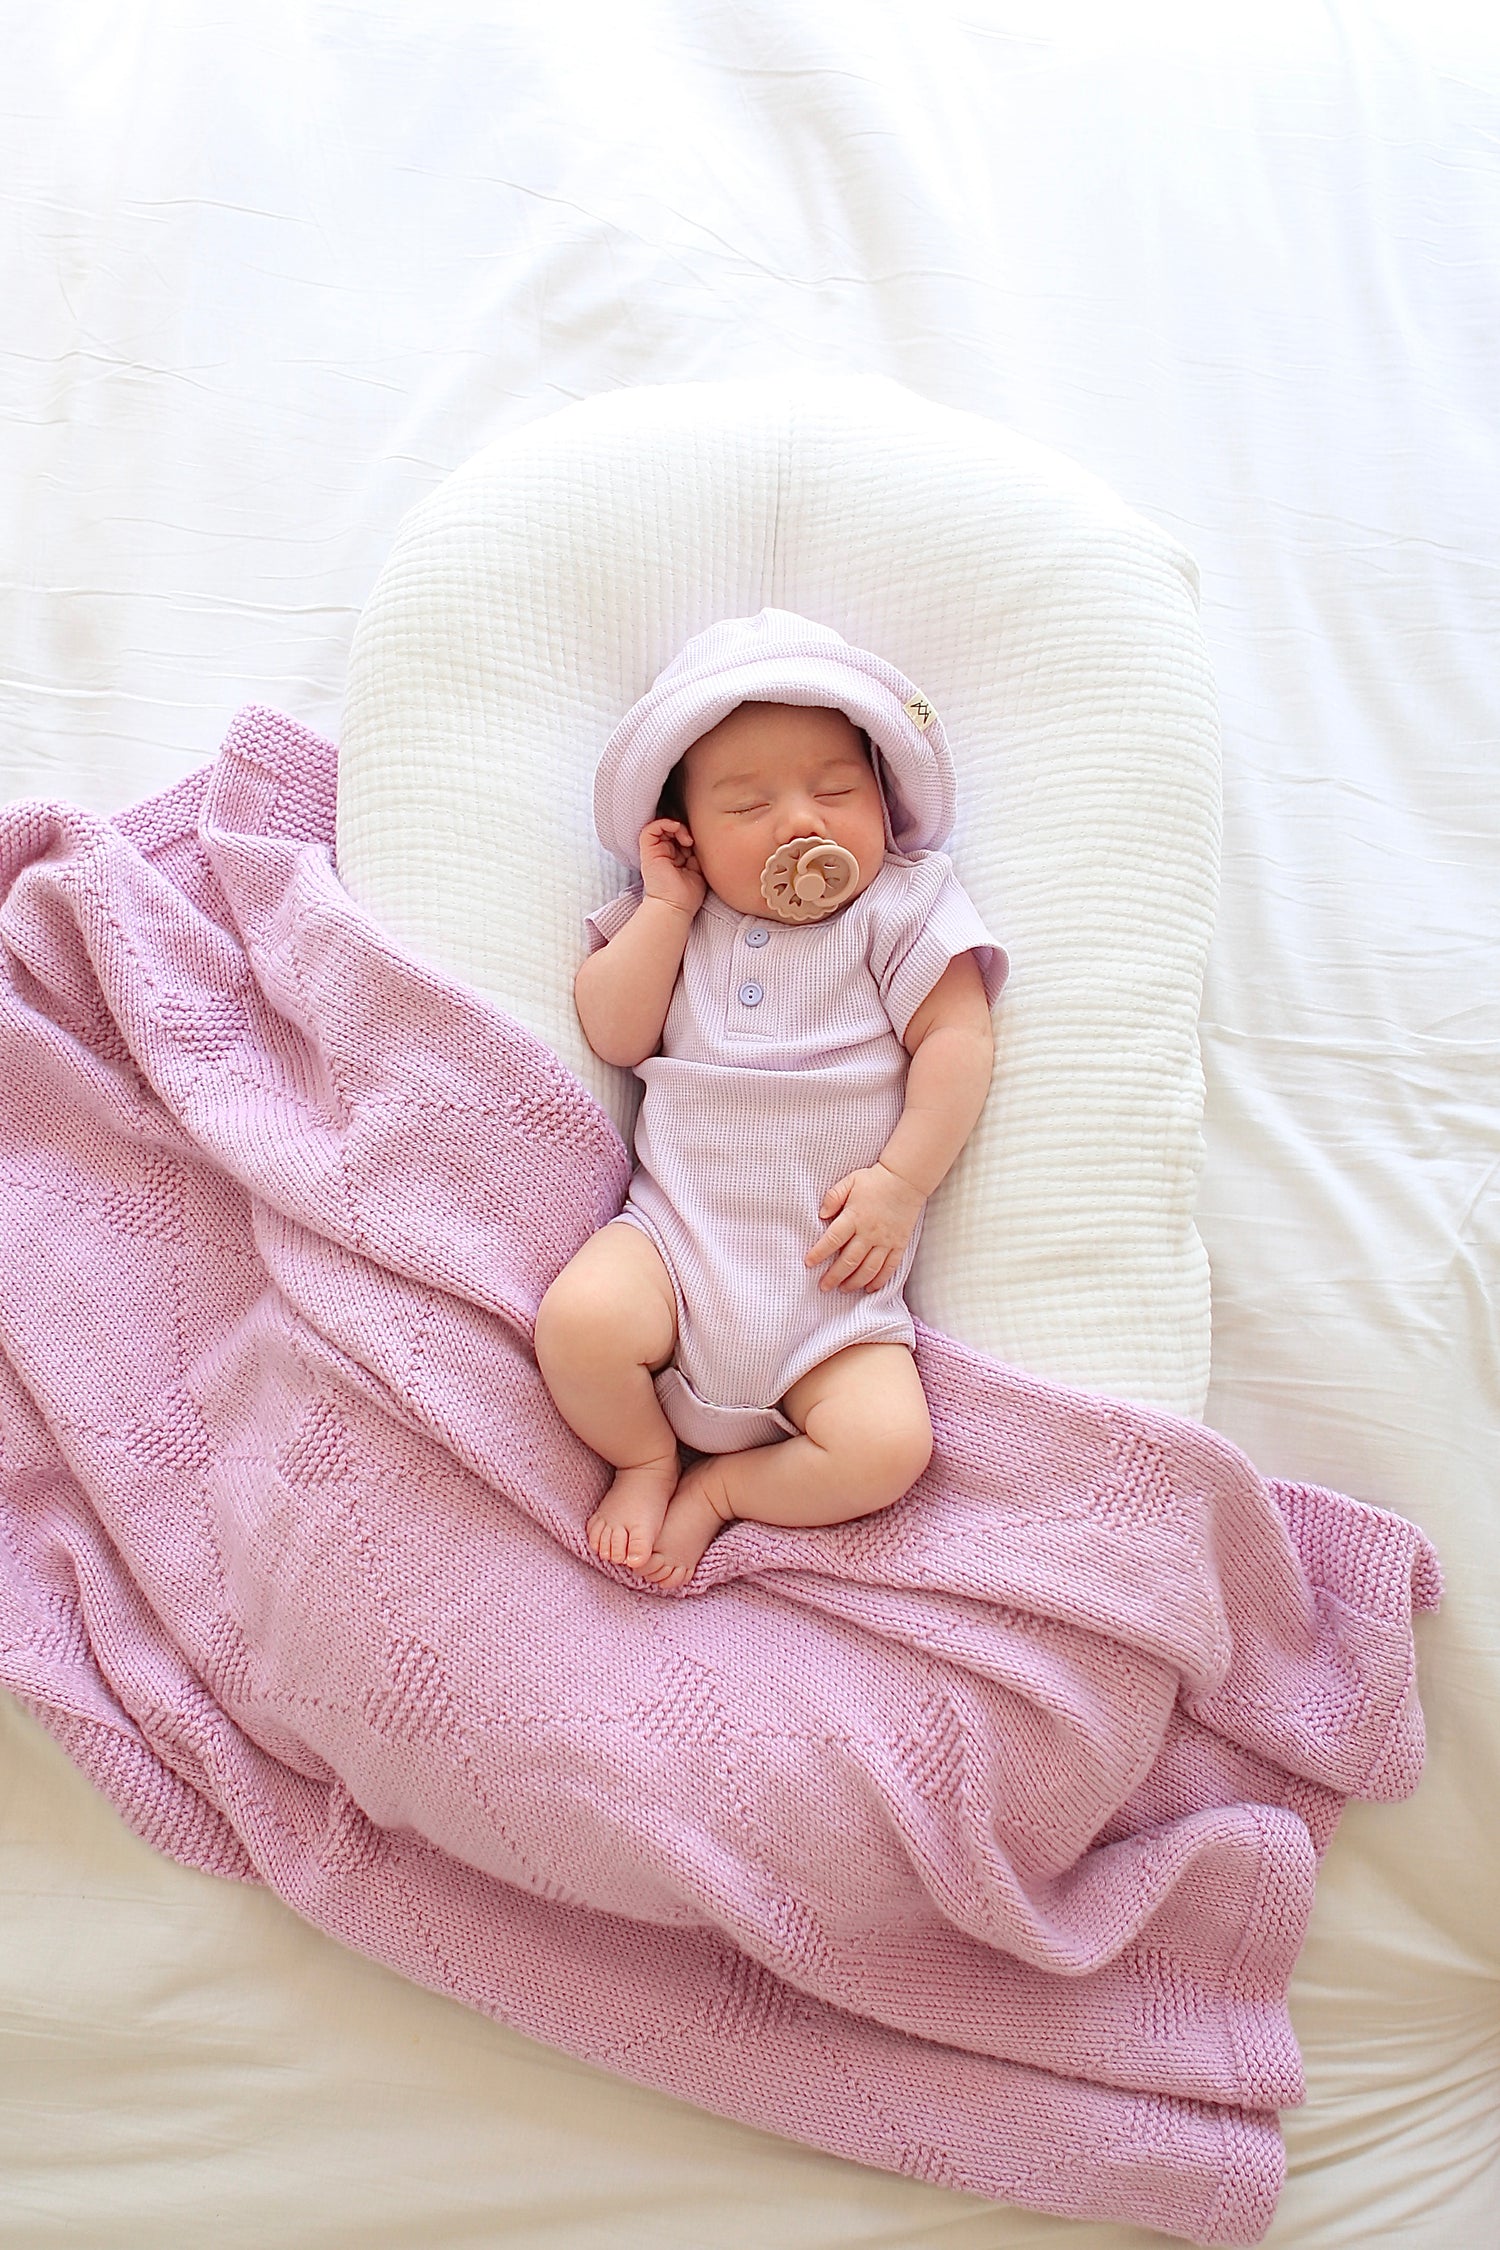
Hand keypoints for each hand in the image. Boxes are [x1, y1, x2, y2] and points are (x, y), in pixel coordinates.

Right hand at [638, 818, 705, 918]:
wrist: (675, 906)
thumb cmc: (687, 894)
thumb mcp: (698, 869)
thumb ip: (696, 854)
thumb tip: (697, 839)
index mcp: (674, 857)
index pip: (679, 836)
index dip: (690, 833)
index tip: (700, 841)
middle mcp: (663, 853)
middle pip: (672, 830)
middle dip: (685, 830)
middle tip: (693, 841)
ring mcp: (654, 852)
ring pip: (662, 826)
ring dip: (678, 827)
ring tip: (688, 840)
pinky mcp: (648, 852)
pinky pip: (651, 829)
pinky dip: (665, 824)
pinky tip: (678, 830)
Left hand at [804, 1163, 925, 1292]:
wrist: (906, 1180)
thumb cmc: (875, 1181)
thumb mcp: (850, 1182)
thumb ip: (833, 1197)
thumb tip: (821, 1215)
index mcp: (854, 1217)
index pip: (832, 1240)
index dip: (819, 1253)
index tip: (808, 1263)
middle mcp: (869, 1233)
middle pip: (849, 1261)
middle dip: (834, 1276)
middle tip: (823, 1286)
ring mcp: (885, 1241)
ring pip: (868, 1269)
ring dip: (854, 1282)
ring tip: (843, 1289)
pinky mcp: (898, 1245)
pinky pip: (889, 1268)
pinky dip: (879, 1281)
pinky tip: (870, 1288)